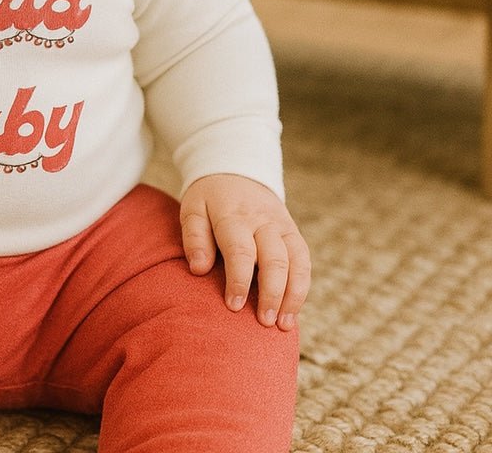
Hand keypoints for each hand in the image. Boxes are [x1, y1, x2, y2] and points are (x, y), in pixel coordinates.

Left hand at [179, 174, 309, 330]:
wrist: (236, 171)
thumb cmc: (209, 199)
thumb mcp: (193, 209)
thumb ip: (194, 237)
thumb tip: (198, 269)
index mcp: (233, 215)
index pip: (240, 250)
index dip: (239, 280)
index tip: (234, 306)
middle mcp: (262, 221)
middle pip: (275, 258)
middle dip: (272, 293)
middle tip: (263, 322)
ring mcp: (281, 226)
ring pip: (297, 261)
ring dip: (293, 295)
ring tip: (284, 325)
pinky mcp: (293, 232)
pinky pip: (304, 260)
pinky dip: (302, 287)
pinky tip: (292, 311)